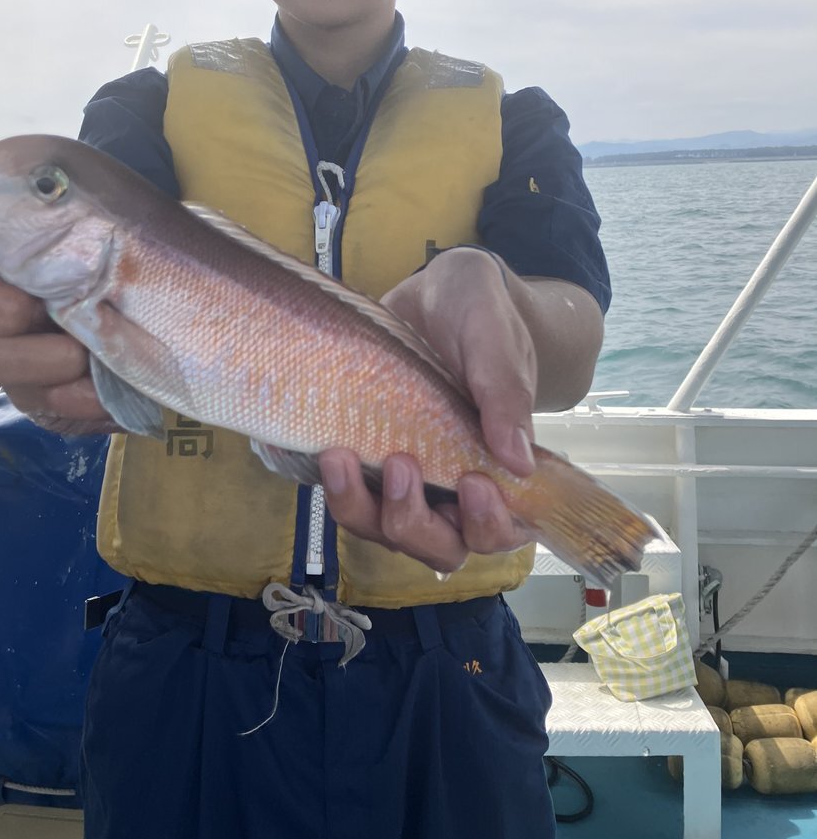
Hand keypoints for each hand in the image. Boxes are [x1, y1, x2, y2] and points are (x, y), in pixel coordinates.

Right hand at [0, 202, 116, 433]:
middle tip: (28, 308)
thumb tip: (10, 185)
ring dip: (36, 356)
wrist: (184, 299)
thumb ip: (41, 179)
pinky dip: (69, 395)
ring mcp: (7, 343)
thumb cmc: (131, 232)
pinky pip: (33, 401)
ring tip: (84, 352)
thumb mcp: (93, 188)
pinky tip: (97, 385)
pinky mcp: (38, 390)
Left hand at [319, 248, 538, 571]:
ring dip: (359, 506)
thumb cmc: (478, 314)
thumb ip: (505, 391)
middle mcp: (453, 487)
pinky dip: (330, 484)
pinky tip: (319, 448)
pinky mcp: (364, 461)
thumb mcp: (494, 336)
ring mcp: (406, 479)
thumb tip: (517, 461)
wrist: (435, 293)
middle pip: (438, 545)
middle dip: (413, 521)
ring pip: (382, 529)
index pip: (501, 530)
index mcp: (500, 469)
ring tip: (339, 455)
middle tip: (399, 463)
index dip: (487, 523)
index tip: (471, 483)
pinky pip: (346, 495)